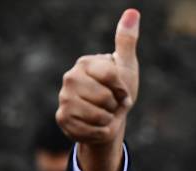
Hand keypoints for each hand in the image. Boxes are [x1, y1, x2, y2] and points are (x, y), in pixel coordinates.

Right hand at [56, 9, 139, 170]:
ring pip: (98, 115)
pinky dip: (100, 132)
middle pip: (105, 97)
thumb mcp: (126, 66)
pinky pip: (90, 130)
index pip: (111, 76)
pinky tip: (97, 126)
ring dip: (109, 120)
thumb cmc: (118, 90)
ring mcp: (64, 98)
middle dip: (115, 106)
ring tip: (105, 114)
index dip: (122, 89)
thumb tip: (132, 12)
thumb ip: (127, 41)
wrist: (109, 118)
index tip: (122, 91)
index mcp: (86, 63)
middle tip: (112, 104)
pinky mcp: (62, 118)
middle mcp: (70, 78)